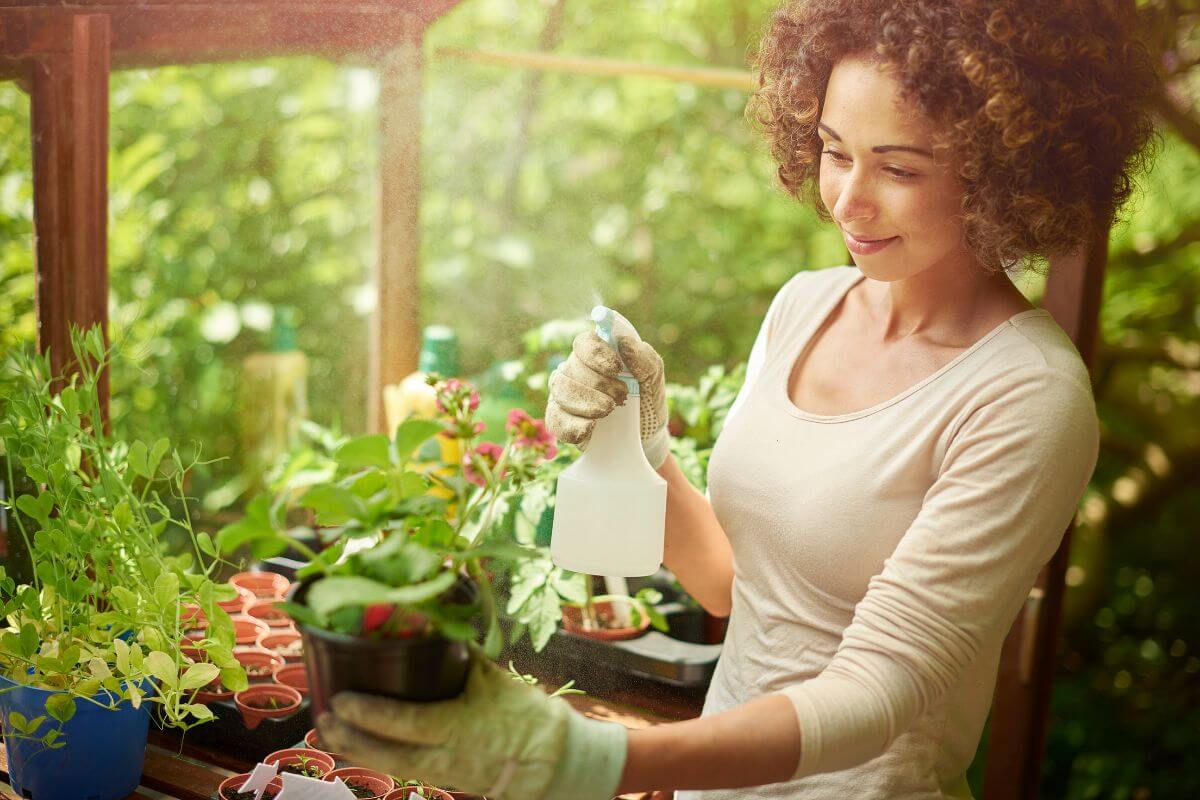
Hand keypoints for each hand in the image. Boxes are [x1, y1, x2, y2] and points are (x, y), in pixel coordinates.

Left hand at [317, 651, 626, 799]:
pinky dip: (374, 757)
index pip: (408, 724)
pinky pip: (402, 770)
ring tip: (325, 731)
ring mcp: (444, 773)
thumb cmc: (529, 716)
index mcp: (464, 728)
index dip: (372, 714)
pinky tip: (354, 746)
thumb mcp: (496, 679)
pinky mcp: (444, 779)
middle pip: (387, 754)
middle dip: (349, 737)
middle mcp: (448, 756)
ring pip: (390, 766)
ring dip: (354, 749)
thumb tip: (432, 618)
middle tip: (320, 716)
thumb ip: (462, 654)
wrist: (556, 762)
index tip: (342, 698)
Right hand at [545, 331, 669, 467]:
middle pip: (571, 367)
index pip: (584, 343)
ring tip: (609, 410)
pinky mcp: (561, 419)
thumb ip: (644, 357)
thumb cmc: (646, 396)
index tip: (617, 369)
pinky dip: (573, 424)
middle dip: (598, 384)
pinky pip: (555, 419)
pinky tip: (591, 427)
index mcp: (596, 352)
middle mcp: (575, 369)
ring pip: (560, 390)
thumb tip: (624, 343)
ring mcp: (565, 394)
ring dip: (586, 402)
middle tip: (621, 397)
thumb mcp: (653, 375)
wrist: (644, 432)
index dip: (596, 354)